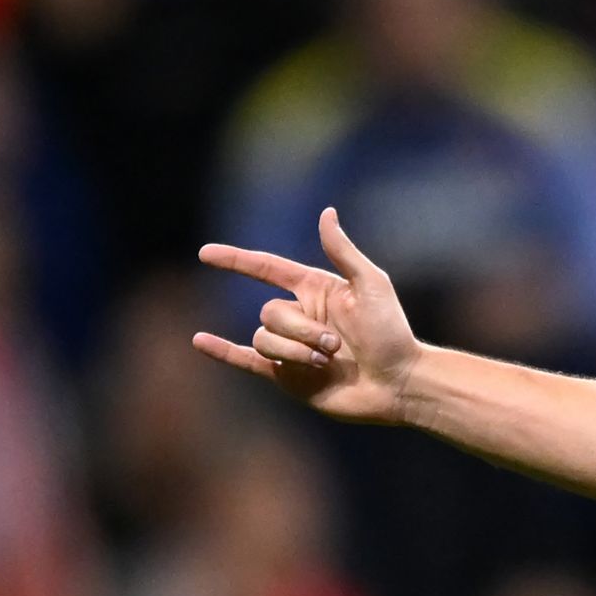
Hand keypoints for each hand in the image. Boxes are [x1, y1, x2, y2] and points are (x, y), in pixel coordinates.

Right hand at [192, 208, 423, 424]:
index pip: (266, 269)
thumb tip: (326, 213)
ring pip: (263, 339)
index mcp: (316, 289)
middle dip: (300, 330)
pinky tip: (199, 341)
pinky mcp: (285, 374)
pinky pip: (244, 359)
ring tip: (327, 362)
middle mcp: (300, 315)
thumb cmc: (391, 332)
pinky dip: (221, 351)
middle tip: (335, 346)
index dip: (235, 260)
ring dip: (294, 352)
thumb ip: (342, 252)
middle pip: (269, 313)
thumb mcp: (371, 285)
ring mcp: (290, 345)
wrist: (395, 382)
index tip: (205, 253)